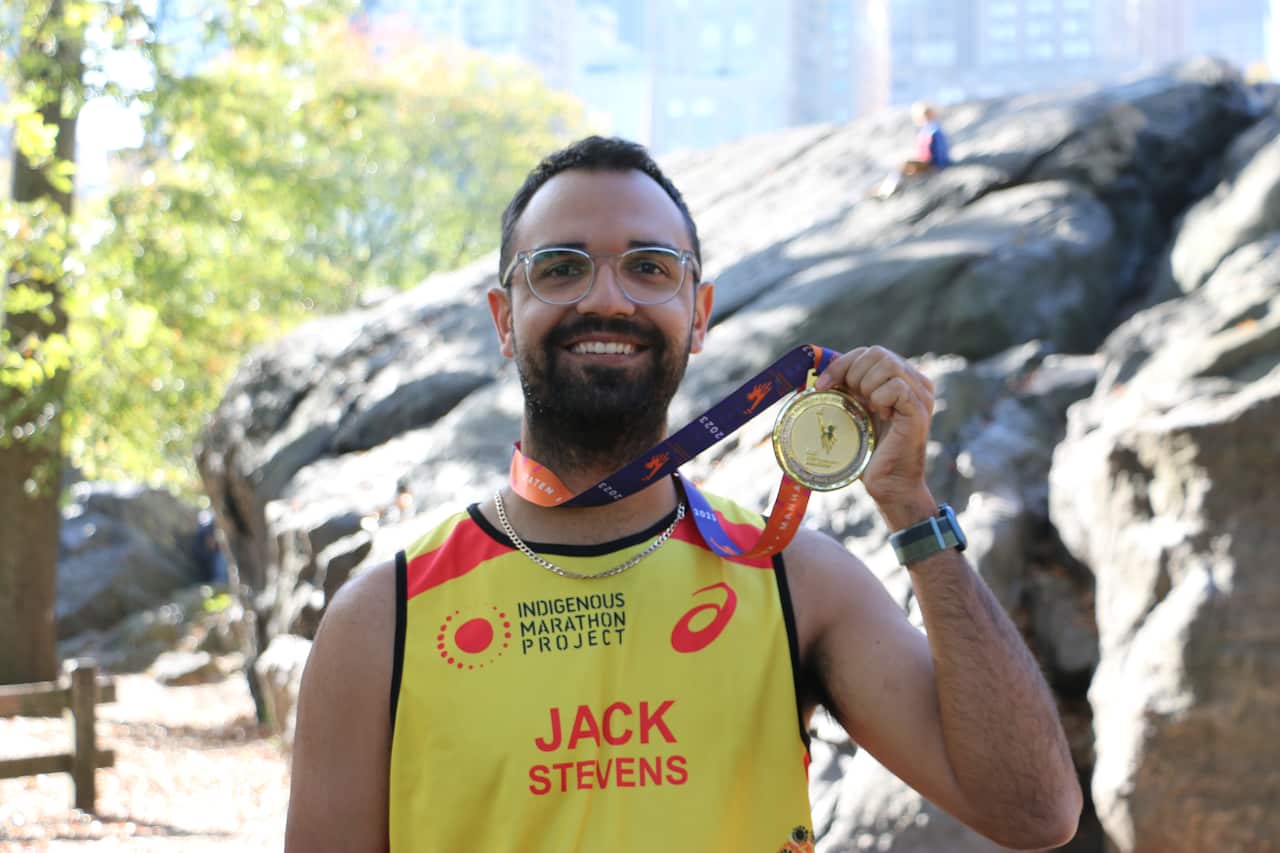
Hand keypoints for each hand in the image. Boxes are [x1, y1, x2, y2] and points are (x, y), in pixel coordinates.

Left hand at [813, 346, 935, 520]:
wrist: (888, 483)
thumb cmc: (869, 452)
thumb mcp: (854, 414)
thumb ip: (845, 392)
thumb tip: (812, 377)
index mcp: (900, 379)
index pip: (869, 352)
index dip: (841, 364)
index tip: (822, 386)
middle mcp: (915, 382)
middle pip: (877, 353)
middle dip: (854, 374)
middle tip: (853, 401)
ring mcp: (920, 395)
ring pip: (888, 365)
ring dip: (867, 385)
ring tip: (869, 408)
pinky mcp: (919, 410)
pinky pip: (896, 387)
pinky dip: (880, 399)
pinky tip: (881, 416)